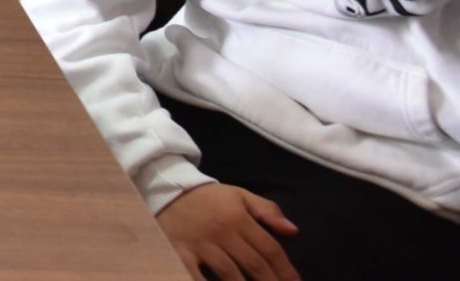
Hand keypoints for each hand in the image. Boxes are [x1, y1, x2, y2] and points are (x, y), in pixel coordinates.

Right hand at [157, 183, 299, 280]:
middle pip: (254, 264)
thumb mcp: (239, 196)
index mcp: (238, 218)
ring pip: (230, 274)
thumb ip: (267, 211)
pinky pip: (194, 274)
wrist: (165, 187)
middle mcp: (222, 232)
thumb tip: (293, 231)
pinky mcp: (180, 252)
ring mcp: (200, 244)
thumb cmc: (209, 198)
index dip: (285, 270)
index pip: (269, 249)